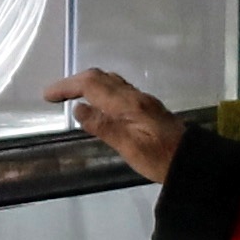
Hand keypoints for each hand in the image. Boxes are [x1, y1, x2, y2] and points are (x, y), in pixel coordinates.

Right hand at [52, 68, 182, 183]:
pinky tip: (98, 105)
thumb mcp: (129, 147)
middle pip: (100, 78)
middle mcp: (134, 96)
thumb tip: (78, 108)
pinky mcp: (147, 108)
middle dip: (75, 82)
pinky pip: (118, 90)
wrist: (192, 162)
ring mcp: (142, 100)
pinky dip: (101, 91)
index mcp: (127, 104)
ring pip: (110, 81)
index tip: (48, 95)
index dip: (67, 86)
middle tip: (55, 95)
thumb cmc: (159, 158)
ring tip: (72, 96)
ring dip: (88, 84)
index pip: (91, 85)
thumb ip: (103, 126)